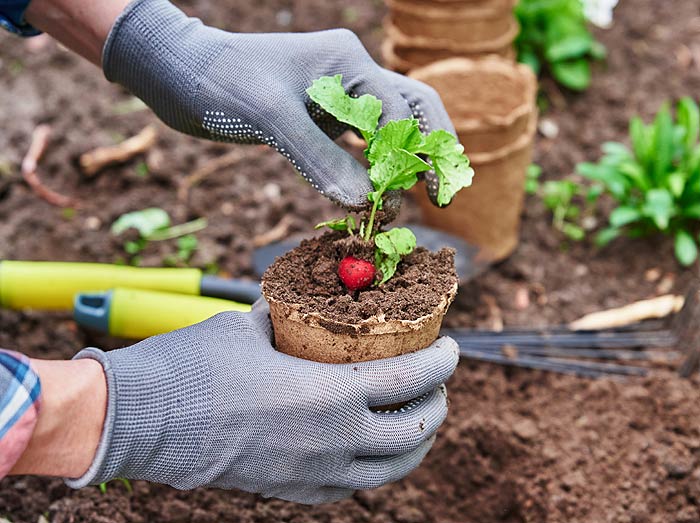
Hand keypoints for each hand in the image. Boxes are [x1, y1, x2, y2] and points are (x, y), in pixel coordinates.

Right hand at [66, 300, 458, 503]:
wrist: (140, 421)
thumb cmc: (193, 367)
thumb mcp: (246, 328)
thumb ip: (282, 317)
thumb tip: (295, 302)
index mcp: (328, 395)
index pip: (410, 380)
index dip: (442, 363)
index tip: (452, 348)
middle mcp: (333, 442)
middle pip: (414, 430)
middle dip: (437, 404)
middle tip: (436, 382)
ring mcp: (314, 474)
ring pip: (392, 469)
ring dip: (415, 442)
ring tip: (416, 419)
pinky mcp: (292, 492)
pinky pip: (353, 487)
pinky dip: (376, 467)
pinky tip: (372, 450)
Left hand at [101, 0, 455, 210]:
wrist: (180, 75)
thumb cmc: (221, 81)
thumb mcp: (269, 115)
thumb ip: (317, 157)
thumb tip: (363, 201)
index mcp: (348, 63)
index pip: (398, 112)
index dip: (405, 157)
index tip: (401, 197)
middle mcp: (352, 77)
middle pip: (414, 111)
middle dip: (430, 151)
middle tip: (441, 195)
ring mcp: (338, 99)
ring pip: (391, 131)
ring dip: (403, 165)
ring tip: (406, 203)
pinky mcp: (322, 120)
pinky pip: (361, 146)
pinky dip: (372, 170)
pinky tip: (374, 195)